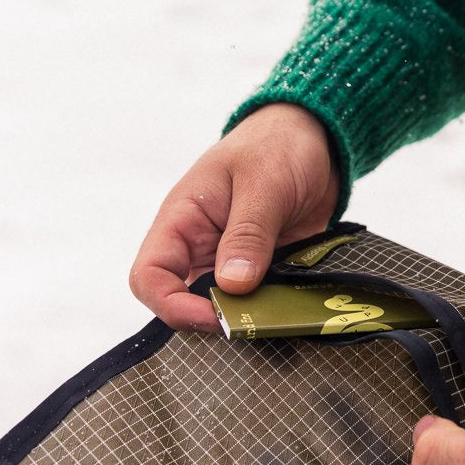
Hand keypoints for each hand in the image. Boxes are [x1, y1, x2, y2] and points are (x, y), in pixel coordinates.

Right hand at [130, 103, 340, 331]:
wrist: (314, 140)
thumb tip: (231, 285)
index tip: (216, 316)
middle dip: (214, 320)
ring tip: (279, 319)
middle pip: (183, 304)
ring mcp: (232, 264)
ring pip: (224, 310)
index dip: (173, 306)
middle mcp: (200, 250)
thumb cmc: (277, 147)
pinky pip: (260, 305)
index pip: (149, 277)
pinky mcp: (264, 274)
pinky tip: (295, 314)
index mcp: (182, 223)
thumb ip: (248, 233)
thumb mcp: (264, 183)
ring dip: (248, 320)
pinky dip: (274, 313)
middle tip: (254, 324)